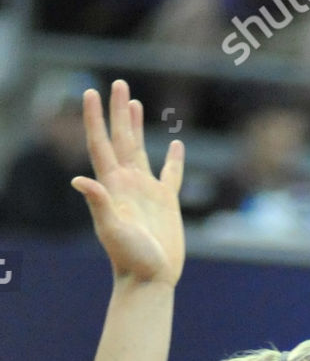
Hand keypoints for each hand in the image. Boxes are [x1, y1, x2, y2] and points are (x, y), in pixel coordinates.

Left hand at [72, 80, 184, 285]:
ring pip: (140, 149)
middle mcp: (127, 182)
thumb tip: (80, 181)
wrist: (149, 277)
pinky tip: (178, 144)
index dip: (94, 117)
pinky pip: (171, 174)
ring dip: (136, 126)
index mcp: (113, 185)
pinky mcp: (166, 202)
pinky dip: (174, 159)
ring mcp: (146, 191)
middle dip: (117, 111)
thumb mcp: (112, 230)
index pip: (100, 143)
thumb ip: (98, 204)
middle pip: (120, 138)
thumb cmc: (130, 257)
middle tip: (118, 83)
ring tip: (133, 102)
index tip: (90, 92)